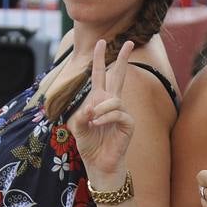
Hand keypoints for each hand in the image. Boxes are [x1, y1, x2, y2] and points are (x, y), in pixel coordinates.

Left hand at [72, 39, 135, 188]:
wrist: (99, 164)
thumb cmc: (88, 145)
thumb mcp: (76, 127)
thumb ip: (80, 114)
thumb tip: (92, 108)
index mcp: (98, 100)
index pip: (100, 75)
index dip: (100, 59)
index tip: (102, 42)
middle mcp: (112, 103)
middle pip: (119, 76)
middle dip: (124, 59)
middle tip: (130, 42)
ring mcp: (121, 113)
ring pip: (114, 99)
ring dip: (100, 108)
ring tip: (92, 120)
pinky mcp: (128, 125)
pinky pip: (119, 114)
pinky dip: (106, 117)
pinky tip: (98, 124)